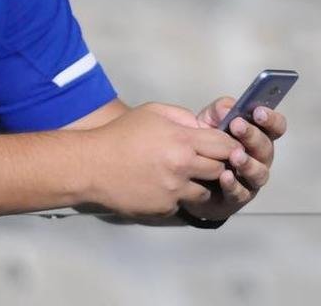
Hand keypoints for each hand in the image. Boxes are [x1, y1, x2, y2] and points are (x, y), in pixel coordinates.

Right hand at [83, 103, 241, 218]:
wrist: (91, 166)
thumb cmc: (120, 135)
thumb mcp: (151, 112)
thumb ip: (182, 116)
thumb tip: (203, 128)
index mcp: (182, 140)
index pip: (226, 146)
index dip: (229, 146)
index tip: (225, 147)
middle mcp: (183, 167)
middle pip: (220, 169)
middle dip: (215, 165)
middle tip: (201, 161)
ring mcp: (174, 191)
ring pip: (205, 191)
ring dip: (197, 184)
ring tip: (179, 175)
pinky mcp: (165, 208)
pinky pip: (181, 203)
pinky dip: (176, 196)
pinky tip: (159, 186)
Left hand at [180, 97, 288, 221]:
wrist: (188, 173)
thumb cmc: (207, 143)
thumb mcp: (210, 120)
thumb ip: (220, 110)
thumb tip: (229, 109)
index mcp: (258, 137)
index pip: (275, 127)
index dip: (271, 119)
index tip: (258, 111)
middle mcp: (260, 159)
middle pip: (266, 148)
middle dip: (253, 136)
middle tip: (237, 126)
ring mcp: (251, 180)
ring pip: (258, 173)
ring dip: (248, 163)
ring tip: (235, 155)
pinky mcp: (236, 198)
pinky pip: (239, 193)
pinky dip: (233, 185)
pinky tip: (225, 176)